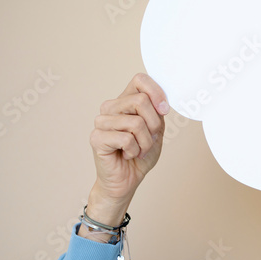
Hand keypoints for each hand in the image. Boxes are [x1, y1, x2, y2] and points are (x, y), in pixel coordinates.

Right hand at [89, 73, 169, 205]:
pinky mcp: (96, 137)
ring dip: (145, 142)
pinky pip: (126, 138)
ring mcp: (101, 121)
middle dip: (154, 124)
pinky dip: (134, 150)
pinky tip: (127, 154)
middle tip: (149, 139)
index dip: (156, 92)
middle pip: (141, 101)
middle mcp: (110, 107)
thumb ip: (158, 111)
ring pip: (136, 122)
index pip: (140, 79)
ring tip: (138, 149)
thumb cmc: (141, 154)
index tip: (164, 110)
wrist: (127, 180)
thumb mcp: (156, 129)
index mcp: (125, 101)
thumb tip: (162, 100)